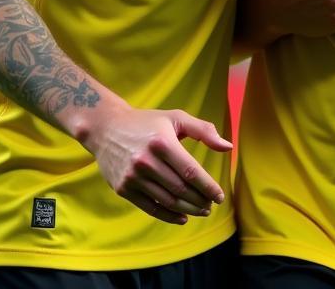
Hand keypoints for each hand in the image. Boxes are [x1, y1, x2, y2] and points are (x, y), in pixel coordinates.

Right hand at [78, 102, 231, 224]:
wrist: (106, 128)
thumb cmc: (147, 122)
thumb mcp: (176, 118)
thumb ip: (204, 130)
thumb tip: (228, 147)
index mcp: (162, 142)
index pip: (191, 171)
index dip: (207, 186)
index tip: (219, 196)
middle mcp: (146, 161)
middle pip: (180, 189)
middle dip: (199, 200)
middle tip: (211, 205)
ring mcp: (133, 177)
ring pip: (167, 201)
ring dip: (187, 210)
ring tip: (201, 211)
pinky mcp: (123, 188)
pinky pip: (150, 207)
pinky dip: (168, 216)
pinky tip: (182, 218)